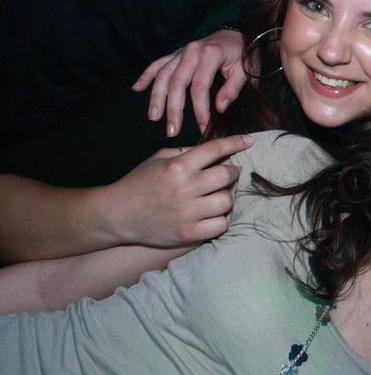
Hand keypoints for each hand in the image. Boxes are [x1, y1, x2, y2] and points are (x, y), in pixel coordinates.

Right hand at [98, 135, 253, 247]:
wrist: (116, 215)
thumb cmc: (139, 183)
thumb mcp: (158, 159)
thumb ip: (185, 152)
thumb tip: (214, 150)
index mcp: (177, 166)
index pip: (215, 150)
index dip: (235, 143)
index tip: (248, 141)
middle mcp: (184, 188)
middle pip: (226, 176)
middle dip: (232, 172)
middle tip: (228, 174)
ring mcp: (187, 213)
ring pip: (227, 201)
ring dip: (226, 197)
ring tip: (217, 196)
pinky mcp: (188, 233)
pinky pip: (221, 225)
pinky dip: (220, 220)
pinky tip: (212, 215)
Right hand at [132, 28, 246, 136]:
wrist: (239, 34)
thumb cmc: (244, 54)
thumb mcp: (245, 70)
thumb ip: (232, 88)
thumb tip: (219, 108)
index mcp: (210, 54)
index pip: (200, 86)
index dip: (200, 108)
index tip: (202, 125)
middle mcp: (191, 51)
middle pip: (177, 82)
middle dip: (173, 108)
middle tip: (172, 130)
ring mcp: (181, 51)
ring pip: (163, 74)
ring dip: (156, 97)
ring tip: (154, 116)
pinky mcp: (176, 53)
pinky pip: (158, 63)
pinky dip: (146, 75)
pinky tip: (137, 88)